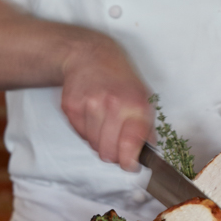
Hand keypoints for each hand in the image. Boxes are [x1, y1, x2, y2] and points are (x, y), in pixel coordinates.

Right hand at [61, 41, 152, 171]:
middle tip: (117, 146)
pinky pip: (80, 135)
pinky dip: (87, 132)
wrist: (90, 55)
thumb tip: (149, 152)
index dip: (130, 163)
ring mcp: (89, 105)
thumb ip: (147, 127)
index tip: (131, 165)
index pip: (130, 146)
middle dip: (114, 155)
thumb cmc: (120, 77)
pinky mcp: (71, 107)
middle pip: (108, 153)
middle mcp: (113, 105)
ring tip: (104, 125)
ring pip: (93, 146)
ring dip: (100, 142)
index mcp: (135, 104)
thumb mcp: (143, 96)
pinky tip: (92, 117)